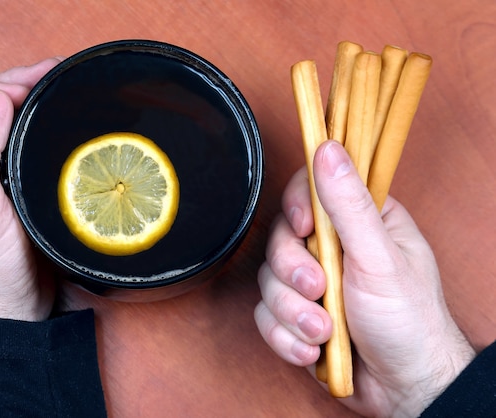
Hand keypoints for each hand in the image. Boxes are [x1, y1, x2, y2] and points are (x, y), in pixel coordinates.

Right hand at [255, 140, 475, 416]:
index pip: (310, 190)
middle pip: (281, 239)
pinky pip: (267, 317)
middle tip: (319, 289)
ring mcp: (312, 284)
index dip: (297, 207)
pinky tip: (313, 348)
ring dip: (294, 312)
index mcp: (359, 222)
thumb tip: (328, 149)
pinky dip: (287, 336)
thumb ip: (349, 205)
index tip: (304, 229)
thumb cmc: (409, 321)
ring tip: (325, 331)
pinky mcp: (297, 315)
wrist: (405, 388)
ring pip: (269, 282)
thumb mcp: (380, 257)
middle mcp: (332, 249)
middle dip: (294, 273)